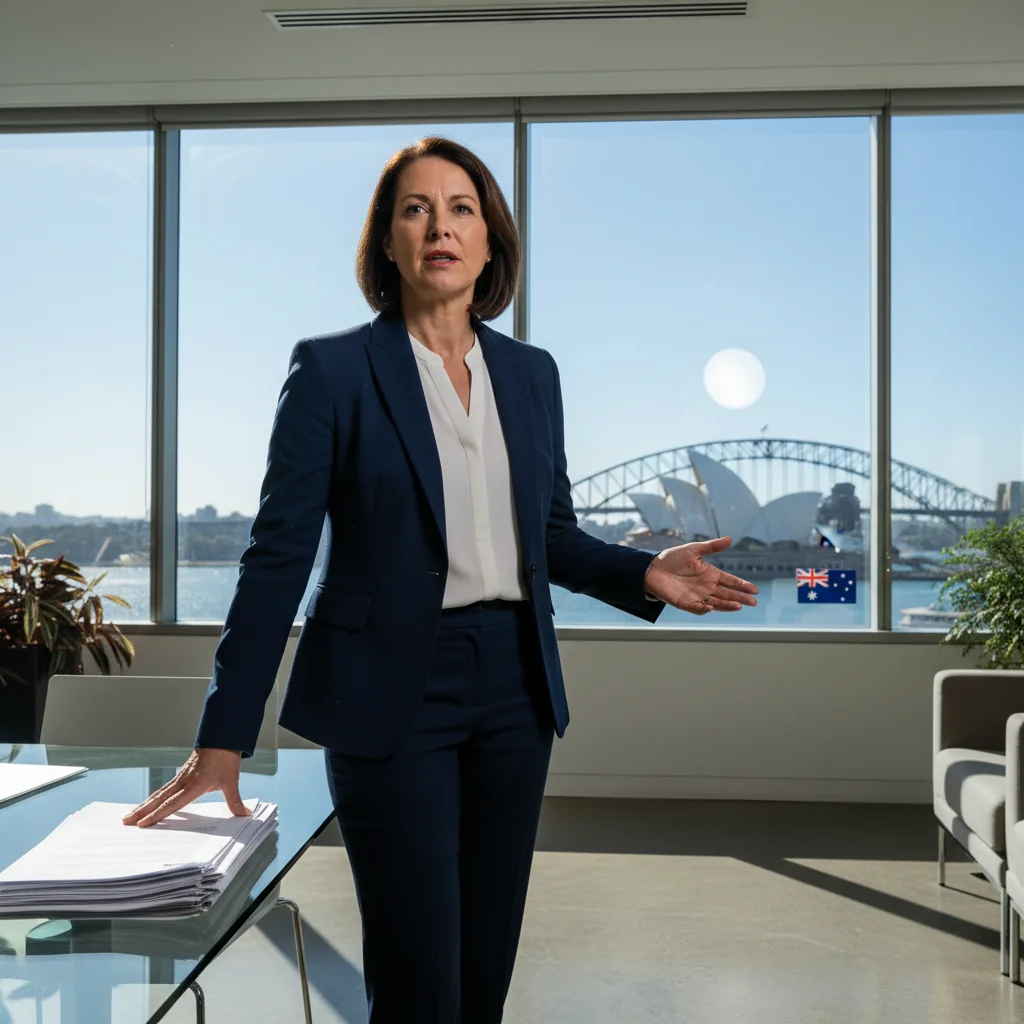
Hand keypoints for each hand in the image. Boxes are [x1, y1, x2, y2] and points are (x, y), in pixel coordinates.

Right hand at [121, 748, 250, 827]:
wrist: (222, 738)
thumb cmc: (225, 759)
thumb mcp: (231, 781)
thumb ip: (235, 801)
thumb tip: (245, 815)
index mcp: (193, 786)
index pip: (172, 804)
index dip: (157, 815)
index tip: (142, 824)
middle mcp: (183, 782)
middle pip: (158, 799)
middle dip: (141, 811)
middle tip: (125, 821)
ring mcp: (180, 777)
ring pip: (158, 793)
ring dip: (143, 805)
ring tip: (129, 815)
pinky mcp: (182, 774)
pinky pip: (164, 788)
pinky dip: (153, 797)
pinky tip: (148, 803)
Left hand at [644, 536, 758, 615]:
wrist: (652, 568)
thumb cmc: (672, 558)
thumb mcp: (693, 550)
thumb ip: (711, 547)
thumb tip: (730, 539)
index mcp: (710, 574)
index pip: (730, 581)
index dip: (742, 585)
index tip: (754, 589)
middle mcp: (706, 587)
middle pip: (727, 594)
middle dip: (741, 598)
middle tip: (753, 601)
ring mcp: (697, 596)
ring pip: (716, 603)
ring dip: (727, 605)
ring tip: (739, 605)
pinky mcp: (685, 603)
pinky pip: (697, 608)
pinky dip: (704, 608)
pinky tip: (711, 607)